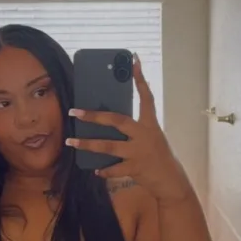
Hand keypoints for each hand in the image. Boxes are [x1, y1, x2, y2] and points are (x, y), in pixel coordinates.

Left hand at [66, 57, 189, 202]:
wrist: (170, 179)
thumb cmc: (158, 154)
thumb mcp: (151, 136)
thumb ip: (135, 127)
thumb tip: (109, 118)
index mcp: (150, 124)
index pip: (146, 97)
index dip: (140, 79)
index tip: (134, 61)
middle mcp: (144, 135)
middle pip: (117, 120)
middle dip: (94, 116)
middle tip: (75, 111)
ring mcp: (138, 152)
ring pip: (108, 146)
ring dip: (88, 144)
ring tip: (71, 142)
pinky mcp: (134, 168)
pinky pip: (114, 169)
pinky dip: (104, 170)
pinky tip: (95, 170)